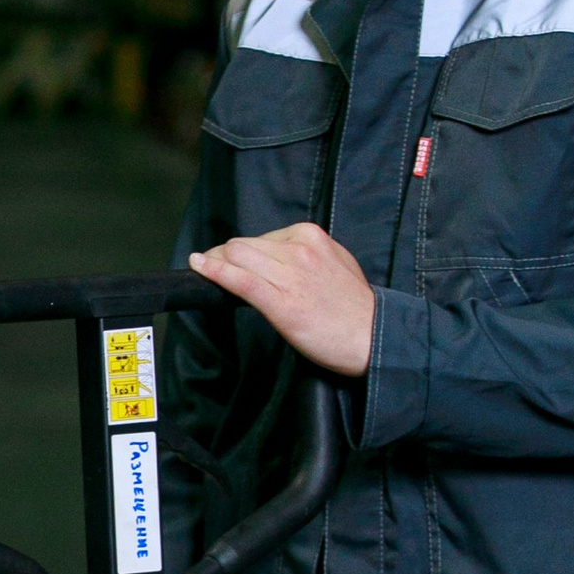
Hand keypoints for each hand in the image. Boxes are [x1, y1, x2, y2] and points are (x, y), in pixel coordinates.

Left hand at [189, 222, 376, 375]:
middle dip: (223, 255)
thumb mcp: (334, 263)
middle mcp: (299, 250)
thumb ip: (306, 255)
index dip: (242, 252)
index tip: (233, 262)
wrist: (374, 336)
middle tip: (211, 266)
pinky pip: (240, 280)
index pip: (261, 237)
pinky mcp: (281, 303)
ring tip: (205, 270)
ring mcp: (289, 276)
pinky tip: (200, 267)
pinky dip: (215, 272)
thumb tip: (275, 257)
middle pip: (243, 245)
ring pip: (237, 257)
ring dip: (215, 263)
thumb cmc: (353, 308)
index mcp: (311, 237)